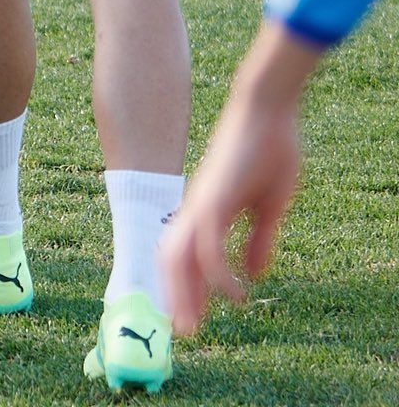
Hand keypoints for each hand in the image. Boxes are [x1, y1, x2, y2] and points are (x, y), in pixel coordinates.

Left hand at [161, 24, 317, 335]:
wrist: (265, 110)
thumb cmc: (269, 151)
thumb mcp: (269, 205)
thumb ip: (258, 240)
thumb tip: (253, 274)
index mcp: (206, 210)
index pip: (186, 254)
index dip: (186, 285)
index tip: (191, 314)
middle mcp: (196, 208)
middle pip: (172, 260)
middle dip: (176, 296)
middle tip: (185, 331)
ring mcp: (202, 202)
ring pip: (179, 256)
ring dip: (183, 292)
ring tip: (192, 324)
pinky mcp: (215, 197)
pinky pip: (207, 244)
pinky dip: (215, 272)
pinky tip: (234, 293)